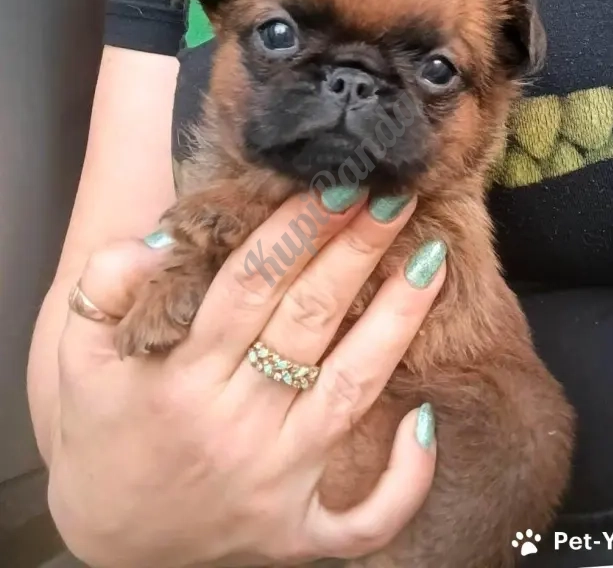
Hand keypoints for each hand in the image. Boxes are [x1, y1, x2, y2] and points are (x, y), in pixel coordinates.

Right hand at [48, 189, 445, 567]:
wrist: (111, 541)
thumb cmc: (102, 435)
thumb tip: (161, 241)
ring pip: (350, 393)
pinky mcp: (297, 535)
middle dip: (355, 251)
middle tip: (392, 196)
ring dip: (397, 324)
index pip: (250, 285)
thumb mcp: (77, 357)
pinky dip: (406, 477)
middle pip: (308, 322)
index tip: (337, 184)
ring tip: (432, 262)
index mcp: (180, 380)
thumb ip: (105, 288)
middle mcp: (235, 429)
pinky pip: (366, 517)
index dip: (297, 229)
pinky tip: (427, 420)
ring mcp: (274, 486)